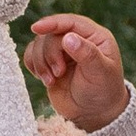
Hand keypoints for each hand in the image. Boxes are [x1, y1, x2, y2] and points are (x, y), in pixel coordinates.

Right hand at [25, 11, 126, 130]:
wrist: (94, 113)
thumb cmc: (103, 91)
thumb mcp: (101, 72)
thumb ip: (87, 54)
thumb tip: (68, 37)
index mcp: (95, 36)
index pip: (71, 22)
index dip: (53, 23)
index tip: (36, 28)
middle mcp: (77, 39)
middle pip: (51, 34)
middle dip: (50, 54)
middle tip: (58, 73)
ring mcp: (62, 51)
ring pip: (38, 44)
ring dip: (41, 62)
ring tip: (51, 80)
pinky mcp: (49, 64)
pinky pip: (32, 55)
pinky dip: (33, 65)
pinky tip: (44, 78)